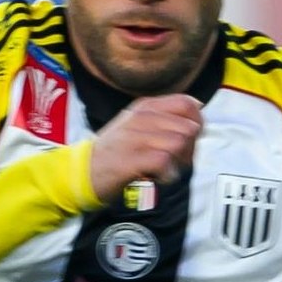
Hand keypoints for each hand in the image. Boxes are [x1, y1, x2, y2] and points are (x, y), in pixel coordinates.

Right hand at [86, 94, 204, 207]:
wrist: (83, 172)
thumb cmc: (116, 151)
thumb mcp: (139, 125)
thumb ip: (166, 117)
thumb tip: (198, 106)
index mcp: (145, 107)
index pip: (187, 103)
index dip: (196, 124)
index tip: (187, 141)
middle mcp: (140, 117)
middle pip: (188, 127)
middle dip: (189, 149)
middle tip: (174, 161)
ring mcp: (134, 137)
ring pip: (179, 143)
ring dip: (178, 163)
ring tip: (163, 169)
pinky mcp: (131, 158)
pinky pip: (164, 162)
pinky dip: (167, 175)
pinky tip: (156, 177)